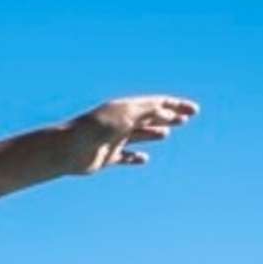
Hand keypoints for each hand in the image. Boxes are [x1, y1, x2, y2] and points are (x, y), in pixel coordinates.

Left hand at [59, 95, 199, 174]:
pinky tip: (144, 160)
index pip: (156, 103)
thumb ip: (149, 111)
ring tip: (166, 134)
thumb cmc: (96, 128)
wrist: (68, 149)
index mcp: (126, 108)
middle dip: (168, 117)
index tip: (193, 110)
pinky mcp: (106, 157)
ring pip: (138, 135)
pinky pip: (124, 157)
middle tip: (186, 120)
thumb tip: (168, 112)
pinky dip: (134, 158)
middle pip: (149, 118)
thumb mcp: (127, 115)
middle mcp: (120, 122)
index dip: (175, 105)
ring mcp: (113, 139)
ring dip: (153, 133)